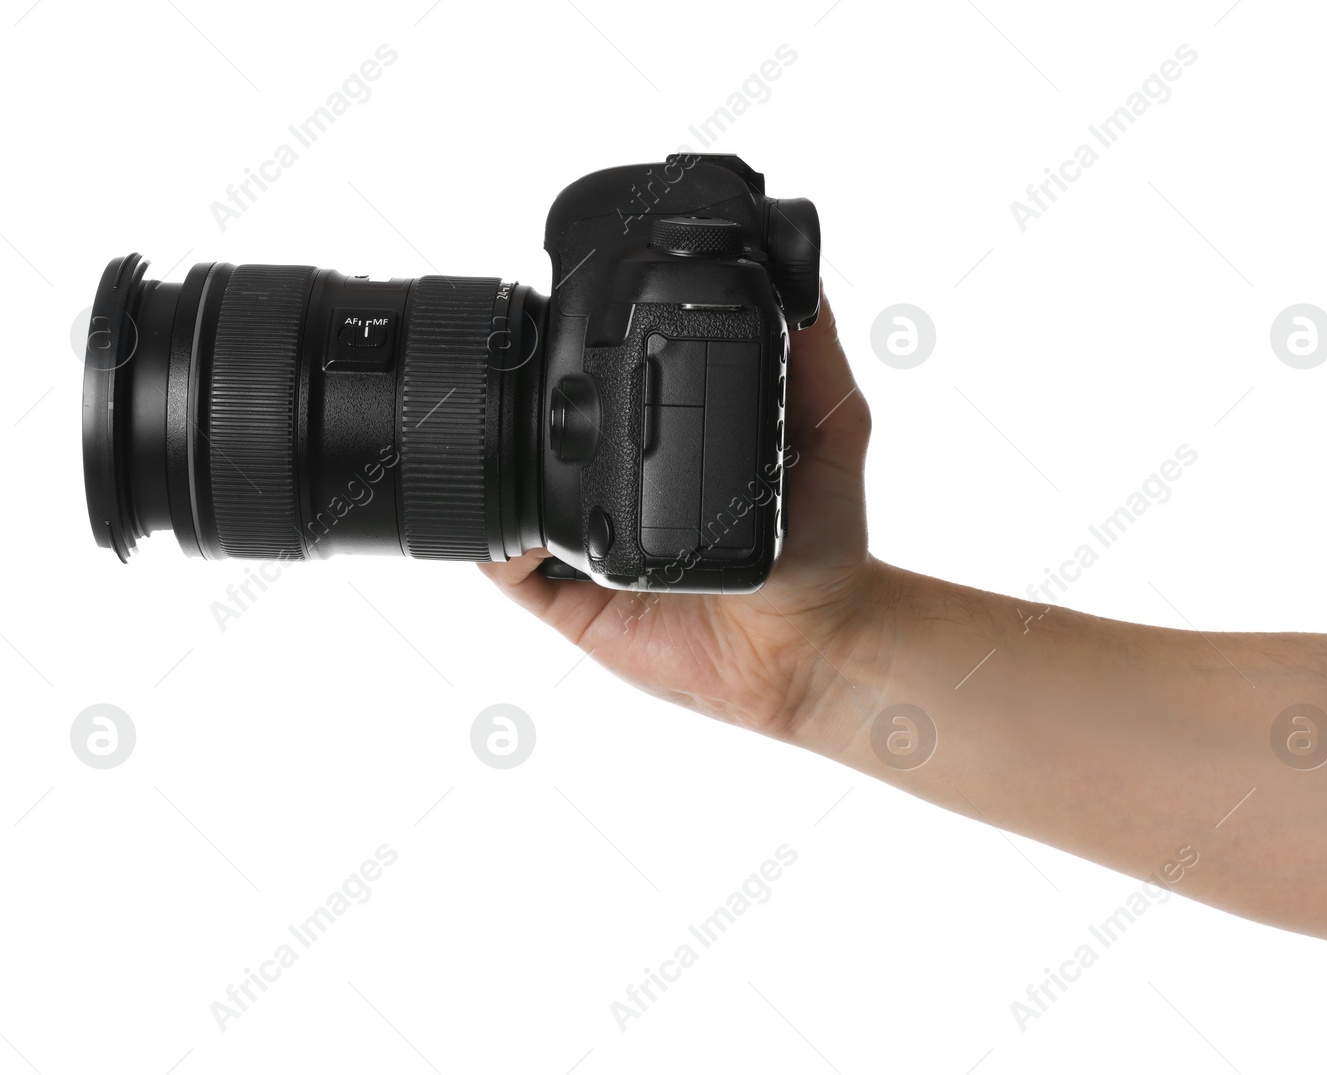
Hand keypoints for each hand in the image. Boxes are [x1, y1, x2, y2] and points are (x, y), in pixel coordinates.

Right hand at [480, 290, 887, 743]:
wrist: (813, 645)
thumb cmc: (825, 541)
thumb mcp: (833, 424)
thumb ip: (814, 354)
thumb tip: (794, 273)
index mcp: (661, 443)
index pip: (601, 388)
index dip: (576, 355)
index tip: (564, 321)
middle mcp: (616, 488)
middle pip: (541, 436)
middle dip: (524, 407)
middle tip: (525, 383)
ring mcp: (587, 545)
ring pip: (511, 496)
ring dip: (497, 468)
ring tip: (504, 441)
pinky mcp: (572, 601)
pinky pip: (508, 569)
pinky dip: (493, 541)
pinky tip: (505, 517)